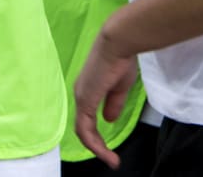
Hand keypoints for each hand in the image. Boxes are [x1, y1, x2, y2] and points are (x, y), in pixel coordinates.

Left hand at [71, 26, 139, 164]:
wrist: (118, 44)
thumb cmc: (121, 59)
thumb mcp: (119, 87)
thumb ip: (113, 104)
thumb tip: (108, 120)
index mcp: (88, 90)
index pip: (87, 119)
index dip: (96, 136)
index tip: (109, 149)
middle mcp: (81, 94)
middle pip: (83, 128)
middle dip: (97, 146)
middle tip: (111, 159)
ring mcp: (81, 97)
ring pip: (83, 132)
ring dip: (97, 149)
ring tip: (111, 160)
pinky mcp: (85, 100)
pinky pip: (85, 129)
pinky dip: (94, 144)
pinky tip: (104, 152)